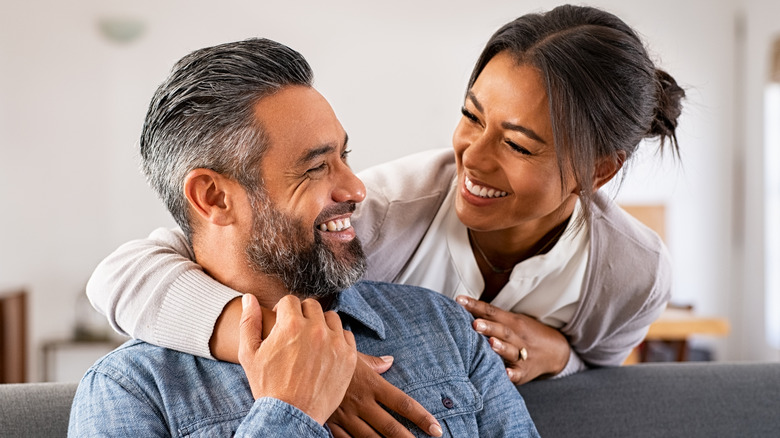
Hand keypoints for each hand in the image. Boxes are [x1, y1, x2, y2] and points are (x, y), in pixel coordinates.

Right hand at [238, 294, 356, 423]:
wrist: (291, 415)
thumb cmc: (267, 385)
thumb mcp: (249, 354)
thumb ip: (249, 322)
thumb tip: (249, 298)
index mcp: (291, 325)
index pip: (290, 300)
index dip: (283, 310)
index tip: (282, 322)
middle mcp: (315, 330)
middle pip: (312, 306)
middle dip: (302, 314)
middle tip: (296, 331)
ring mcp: (335, 342)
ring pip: (331, 318)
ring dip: (321, 324)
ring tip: (312, 340)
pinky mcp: (349, 356)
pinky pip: (346, 335)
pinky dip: (336, 339)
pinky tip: (326, 350)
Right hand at [327, 353, 442, 437]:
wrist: (298, 366)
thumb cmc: (327, 357)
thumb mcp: (351, 355)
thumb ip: (373, 362)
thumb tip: (390, 361)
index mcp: (372, 384)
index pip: (403, 403)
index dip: (421, 417)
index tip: (436, 428)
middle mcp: (362, 403)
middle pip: (390, 426)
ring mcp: (346, 416)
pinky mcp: (332, 424)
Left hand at [456, 295, 569, 383]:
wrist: (555, 351)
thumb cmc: (524, 334)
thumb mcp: (512, 321)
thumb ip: (490, 316)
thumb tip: (461, 306)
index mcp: (512, 322)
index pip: (491, 311)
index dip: (475, 306)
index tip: (459, 301)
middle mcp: (518, 336)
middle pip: (502, 330)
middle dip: (488, 327)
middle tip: (474, 324)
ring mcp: (522, 354)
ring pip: (511, 350)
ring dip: (501, 347)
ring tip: (490, 343)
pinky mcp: (525, 372)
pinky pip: (518, 373)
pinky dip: (512, 374)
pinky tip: (506, 373)